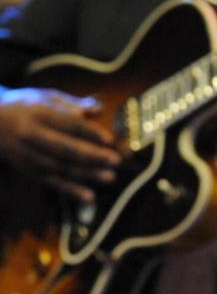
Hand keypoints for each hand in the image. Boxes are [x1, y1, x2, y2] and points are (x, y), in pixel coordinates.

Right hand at [0, 87, 122, 201]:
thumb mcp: (45, 97)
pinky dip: (69, 190)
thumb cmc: (24, 107)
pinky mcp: (27, 170)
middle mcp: (30, 135)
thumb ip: (72, 104)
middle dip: (90, 156)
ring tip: (109, 177)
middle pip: (62, 148)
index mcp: (38, 114)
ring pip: (57, 167)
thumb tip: (98, 108)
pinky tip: (88, 196)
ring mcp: (27, 155)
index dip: (88, 132)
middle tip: (115, 160)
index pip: (66, 124)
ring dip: (84, 175)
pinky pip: (49, 181)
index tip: (109, 139)